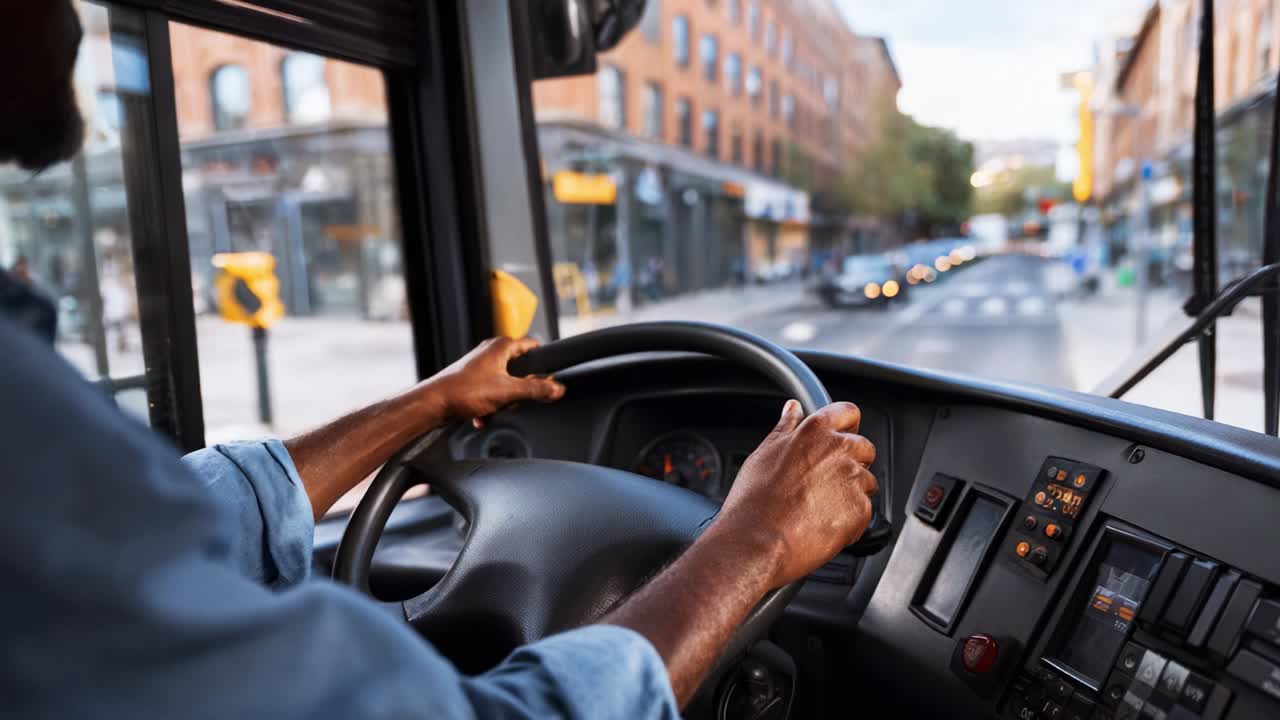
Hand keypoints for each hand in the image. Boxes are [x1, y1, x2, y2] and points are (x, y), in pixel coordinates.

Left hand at [426, 337, 565, 426]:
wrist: (433, 404)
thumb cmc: (463, 391)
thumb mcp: (508, 392)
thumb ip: (536, 390)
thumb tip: (557, 388)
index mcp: (501, 346)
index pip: (534, 347)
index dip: (543, 364)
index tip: (548, 380)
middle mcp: (491, 352)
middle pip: (520, 371)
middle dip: (518, 391)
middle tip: (511, 400)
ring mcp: (480, 366)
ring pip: (506, 386)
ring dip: (502, 403)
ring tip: (492, 409)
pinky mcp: (472, 380)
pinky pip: (491, 394)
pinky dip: (489, 407)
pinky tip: (482, 416)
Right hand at [711, 400, 877, 587]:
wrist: (758, 541)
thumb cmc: (754, 501)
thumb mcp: (764, 454)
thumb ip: (785, 427)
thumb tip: (792, 409)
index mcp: (814, 432)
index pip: (847, 412)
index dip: (846, 424)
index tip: (841, 434)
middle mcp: (839, 450)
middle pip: (864, 447)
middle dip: (853, 461)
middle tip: (826, 481)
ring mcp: (852, 480)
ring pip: (866, 481)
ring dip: (850, 492)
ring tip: (820, 508)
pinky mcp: (861, 509)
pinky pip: (864, 511)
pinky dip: (851, 519)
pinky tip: (823, 525)